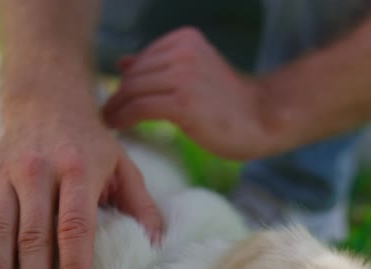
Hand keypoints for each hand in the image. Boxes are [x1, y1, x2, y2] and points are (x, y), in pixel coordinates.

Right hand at [0, 98, 161, 268]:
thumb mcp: (124, 166)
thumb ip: (142, 204)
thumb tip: (157, 243)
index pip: (75, 227)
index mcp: (78, 171)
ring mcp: (5, 174)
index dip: (74, 267)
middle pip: (33, 236)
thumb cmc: (92, 143)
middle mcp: (38, 172)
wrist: (48, 104)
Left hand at [102, 27, 279, 160]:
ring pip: (133, 90)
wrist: (262, 120)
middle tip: (108, 112)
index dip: (129, 80)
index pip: (143, 58)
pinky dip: (123, 117)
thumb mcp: (195, 73)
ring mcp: (183, 76)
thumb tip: (123, 62)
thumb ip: (161, 65)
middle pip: (134, 74)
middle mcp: (184, 52)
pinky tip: (117, 126)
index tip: (119, 98)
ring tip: (109, 120)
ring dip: (116, 107)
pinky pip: (139, 108)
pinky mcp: (182, 103)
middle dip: (119, 94)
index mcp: (187, 39)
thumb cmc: (230, 101)